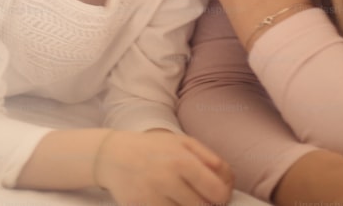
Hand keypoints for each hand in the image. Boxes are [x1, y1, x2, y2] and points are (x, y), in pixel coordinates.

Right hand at [97, 130, 233, 205]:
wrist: (114, 156)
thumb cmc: (153, 148)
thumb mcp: (183, 142)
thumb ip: (210, 159)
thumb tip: (228, 181)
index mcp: (183, 161)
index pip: (218, 193)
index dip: (222, 197)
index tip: (216, 194)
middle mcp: (168, 180)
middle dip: (206, 204)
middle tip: (198, 195)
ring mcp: (153, 197)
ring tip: (180, 196)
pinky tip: (167, 200)